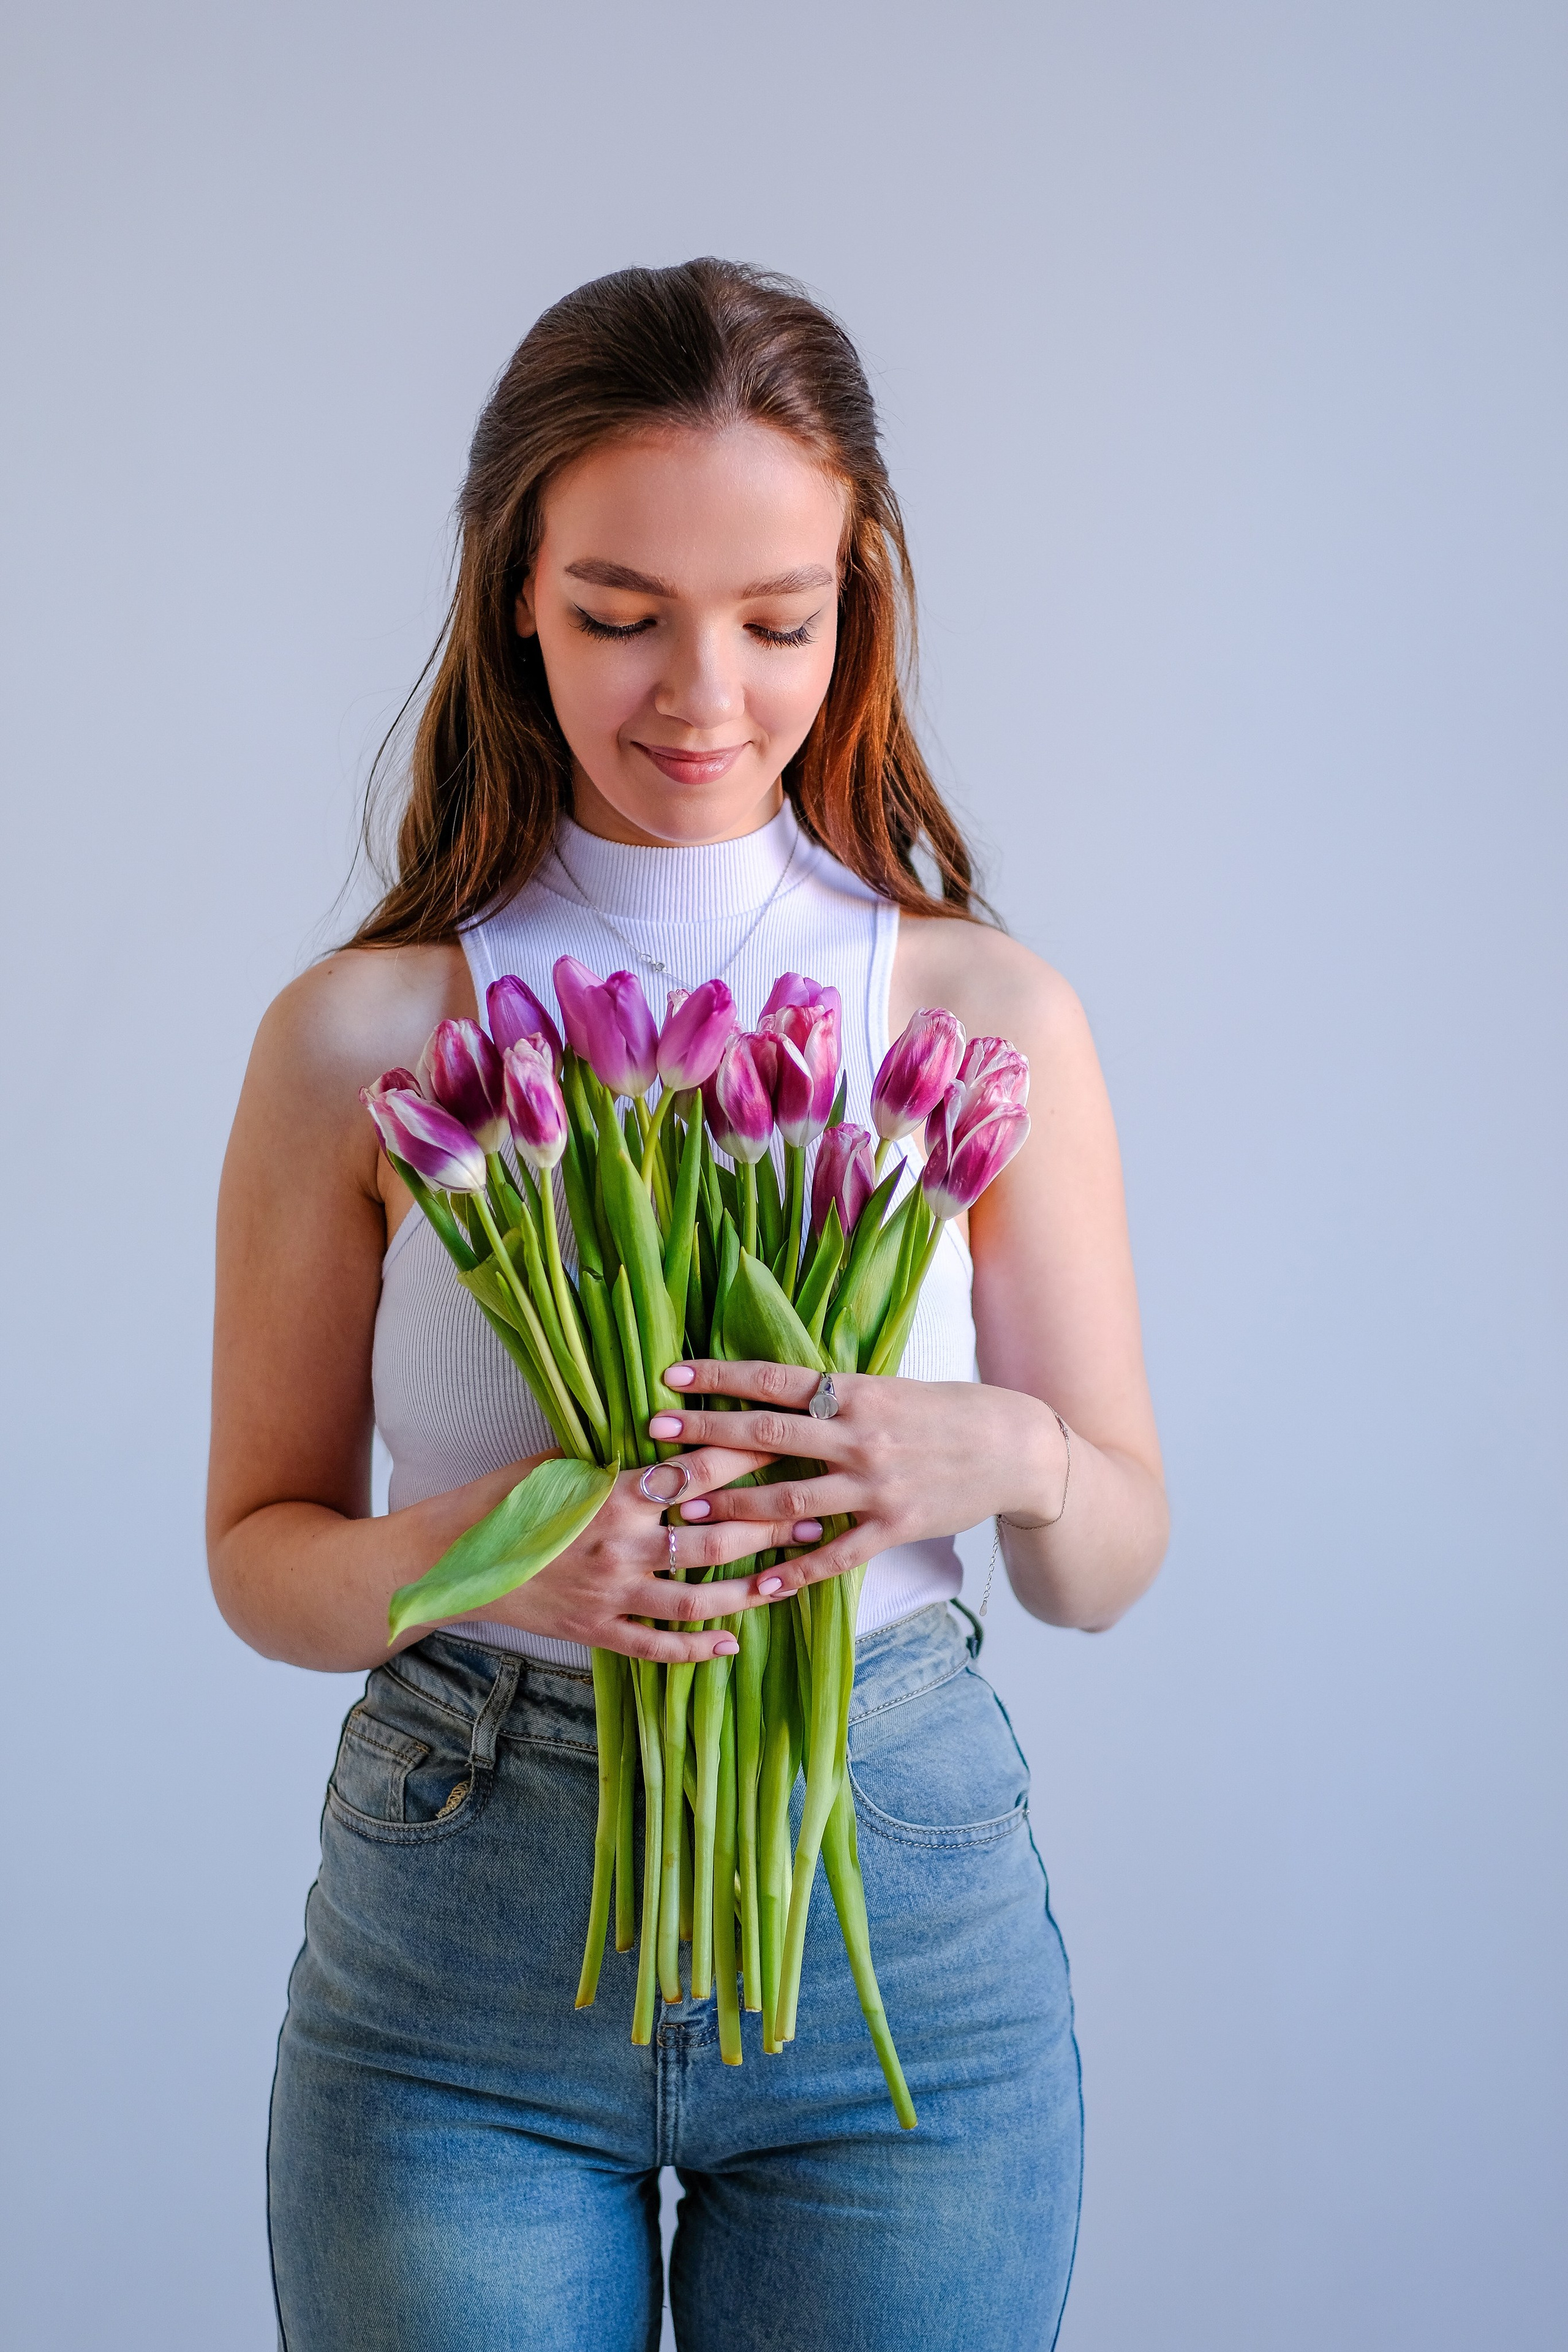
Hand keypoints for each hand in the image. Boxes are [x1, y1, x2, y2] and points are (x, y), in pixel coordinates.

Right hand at [469, 1438, 797, 1661]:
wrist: (446, 1563)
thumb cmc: (498, 1502)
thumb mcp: (554, 1463)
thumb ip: (611, 1456)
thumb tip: (661, 1432)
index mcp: (613, 1496)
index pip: (697, 1473)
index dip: (748, 1458)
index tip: (789, 1443)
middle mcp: (620, 1548)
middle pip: (715, 1540)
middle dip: (772, 1528)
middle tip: (817, 1516)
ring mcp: (611, 1596)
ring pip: (697, 1599)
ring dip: (750, 1590)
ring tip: (791, 1579)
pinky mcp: (596, 1631)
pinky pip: (657, 1648)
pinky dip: (698, 1648)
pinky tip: (732, 1642)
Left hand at [648, 1359, 1062, 1590]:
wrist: (1015, 1448)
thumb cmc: (946, 1411)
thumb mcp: (890, 1388)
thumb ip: (835, 1394)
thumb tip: (775, 1392)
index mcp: (856, 1392)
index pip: (774, 1380)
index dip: (719, 1377)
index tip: (670, 1374)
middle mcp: (860, 1436)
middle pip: (768, 1436)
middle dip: (705, 1438)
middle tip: (653, 1439)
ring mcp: (876, 1486)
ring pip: (791, 1500)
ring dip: (734, 1508)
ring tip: (686, 1512)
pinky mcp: (895, 1528)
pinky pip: (836, 1556)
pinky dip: (795, 1573)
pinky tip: (759, 1587)